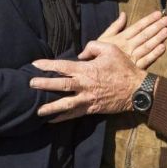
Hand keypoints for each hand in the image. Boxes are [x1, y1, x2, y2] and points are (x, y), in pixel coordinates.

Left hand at [30, 42, 145, 121]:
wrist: (136, 89)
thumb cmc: (123, 67)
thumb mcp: (110, 49)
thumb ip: (93, 46)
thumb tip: (81, 53)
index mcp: (86, 70)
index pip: (63, 66)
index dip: (48, 65)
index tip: (35, 64)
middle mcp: (84, 85)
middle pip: (60, 85)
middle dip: (44, 85)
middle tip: (30, 85)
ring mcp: (87, 99)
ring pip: (65, 104)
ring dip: (51, 107)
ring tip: (38, 111)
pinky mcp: (92, 109)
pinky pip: (75, 114)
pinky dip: (63, 118)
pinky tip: (52, 121)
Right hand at [96, 11, 166, 69]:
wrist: (96, 72)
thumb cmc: (99, 54)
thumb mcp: (104, 38)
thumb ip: (115, 26)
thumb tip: (123, 14)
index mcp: (121, 38)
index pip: (137, 26)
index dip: (148, 20)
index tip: (158, 14)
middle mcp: (128, 47)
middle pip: (145, 35)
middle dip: (156, 26)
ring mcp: (132, 57)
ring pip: (147, 46)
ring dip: (158, 38)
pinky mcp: (135, 68)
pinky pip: (147, 60)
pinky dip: (155, 54)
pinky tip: (163, 47)